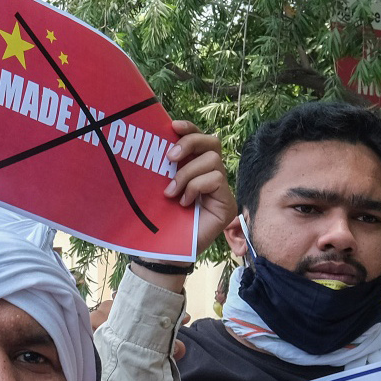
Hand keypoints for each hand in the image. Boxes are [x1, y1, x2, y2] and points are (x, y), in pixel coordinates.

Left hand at [160, 122, 235, 256]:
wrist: (162, 254)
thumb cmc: (156, 222)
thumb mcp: (156, 188)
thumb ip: (161, 168)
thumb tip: (154, 139)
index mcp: (193, 168)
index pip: (199, 138)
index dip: (189, 128)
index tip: (171, 126)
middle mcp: (210, 176)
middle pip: (212, 142)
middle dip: (190, 143)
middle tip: (169, 157)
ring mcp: (220, 190)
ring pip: (213, 160)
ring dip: (187, 173)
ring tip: (171, 193)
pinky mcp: (226, 204)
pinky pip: (216, 179)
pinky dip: (196, 186)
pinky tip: (184, 202)